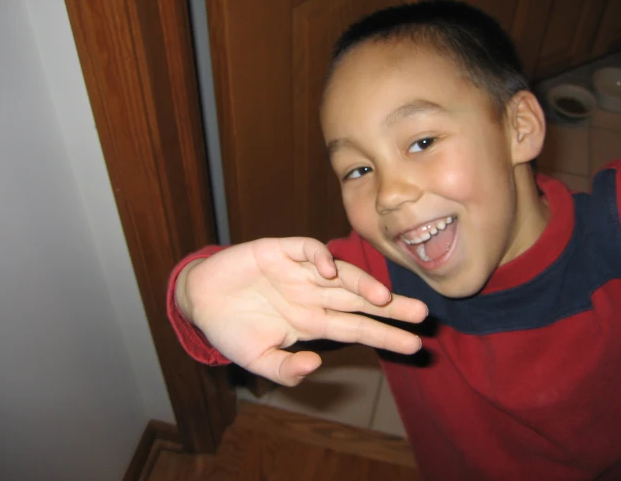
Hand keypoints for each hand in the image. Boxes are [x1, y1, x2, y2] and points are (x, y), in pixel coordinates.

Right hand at [178, 238, 427, 385]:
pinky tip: (328, 270)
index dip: (385, 336)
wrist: (198, 299)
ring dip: (363, 284)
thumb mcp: (258, 360)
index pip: (357, 328)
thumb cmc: (230, 329)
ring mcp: (300, 272)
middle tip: (422, 315)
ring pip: (341, 276)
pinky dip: (320, 258)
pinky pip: (308, 250)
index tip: (414, 346)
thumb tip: (315, 365)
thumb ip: (285, 369)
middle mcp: (313, 295)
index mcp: (312, 321)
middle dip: (391, 308)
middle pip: (360, 301)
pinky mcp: (281, 251)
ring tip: (384, 298)